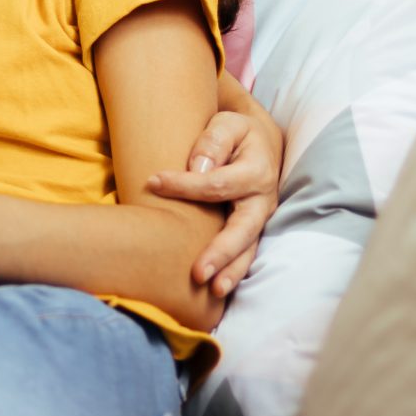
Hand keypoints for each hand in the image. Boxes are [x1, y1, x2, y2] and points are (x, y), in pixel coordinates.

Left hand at [144, 107, 281, 295]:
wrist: (260, 144)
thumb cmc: (236, 134)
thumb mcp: (228, 123)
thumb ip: (213, 140)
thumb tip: (198, 167)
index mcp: (257, 170)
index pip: (217, 184)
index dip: (185, 185)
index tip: (153, 182)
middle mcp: (263, 201)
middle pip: (243, 229)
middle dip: (221, 252)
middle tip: (198, 273)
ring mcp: (258, 221)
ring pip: (247, 250)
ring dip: (231, 271)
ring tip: (213, 290)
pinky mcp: (250, 233)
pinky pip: (242, 256)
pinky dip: (231, 273)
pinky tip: (214, 292)